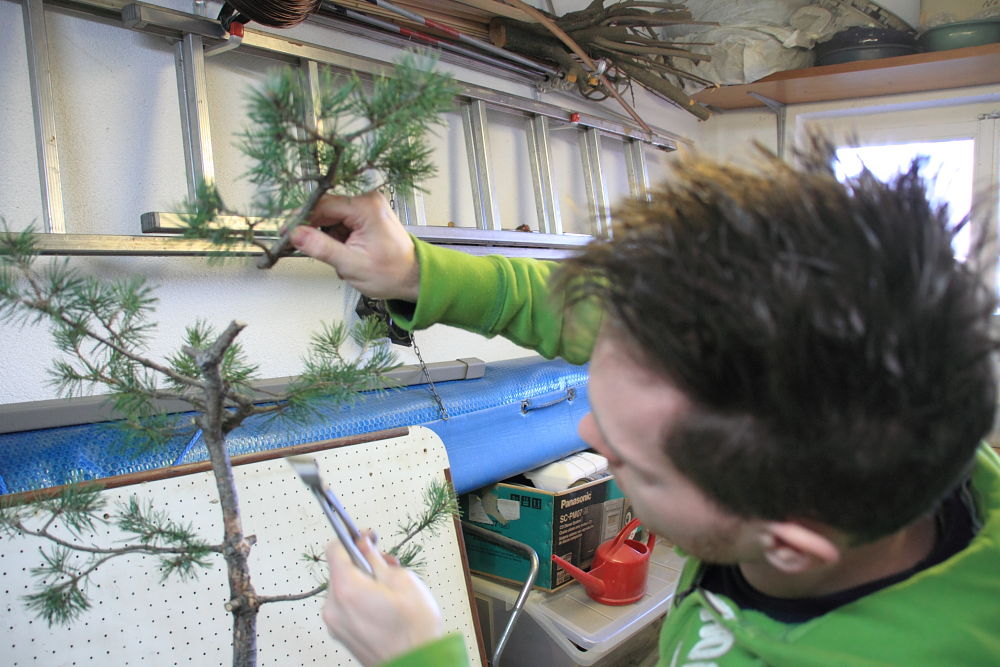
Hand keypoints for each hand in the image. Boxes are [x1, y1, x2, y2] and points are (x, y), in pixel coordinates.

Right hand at [291, 191, 419, 301]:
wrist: (412, 279)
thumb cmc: (392, 273)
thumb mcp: (351, 264)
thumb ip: (321, 248)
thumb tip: (296, 234)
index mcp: (366, 207)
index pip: (323, 205)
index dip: (301, 219)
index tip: (286, 232)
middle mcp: (367, 201)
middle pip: (325, 210)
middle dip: (316, 233)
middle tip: (308, 252)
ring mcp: (367, 208)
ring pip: (330, 219)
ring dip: (328, 240)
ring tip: (340, 259)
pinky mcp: (365, 217)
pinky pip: (340, 224)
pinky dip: (337, 240)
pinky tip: (345, 254)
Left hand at [322, 534, 443, 666]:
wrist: (416, 665)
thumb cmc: (413, 630)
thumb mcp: (402, 580)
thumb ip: (377, 559)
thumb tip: (365, 545)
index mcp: (346, 589)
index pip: (335, 549)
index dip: (352, 538)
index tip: (368, 537)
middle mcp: (334, 607)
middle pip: (341, 571)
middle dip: (363, 563)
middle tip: (388, 565)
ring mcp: (336, 624)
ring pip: (345, 589)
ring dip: (363, 582)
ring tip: (391, 589)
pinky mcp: (342, 635)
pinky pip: (347, 607)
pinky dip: (361, 600)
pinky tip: (383, 605)